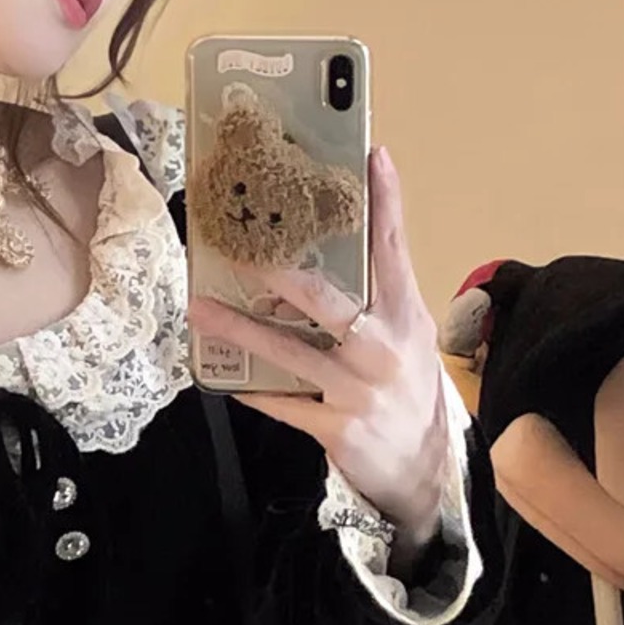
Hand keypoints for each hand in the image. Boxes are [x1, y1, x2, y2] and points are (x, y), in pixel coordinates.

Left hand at [188, 146, 447, 538]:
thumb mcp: (405, 335)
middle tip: (238, 244)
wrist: (423, 467)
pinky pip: (281, 402)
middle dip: (277, 269)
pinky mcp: (335, 427)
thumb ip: (379, 294)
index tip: (372, 157)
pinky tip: (224, 380)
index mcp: (404, 317)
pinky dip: (252, 389)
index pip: (393, 249)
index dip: (385, 202)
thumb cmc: (405, 388)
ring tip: (200, 309)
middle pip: (324, 298)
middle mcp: (381, 348)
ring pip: (288, 351)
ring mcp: (356, 389)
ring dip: (239, 329)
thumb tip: (337, 244)